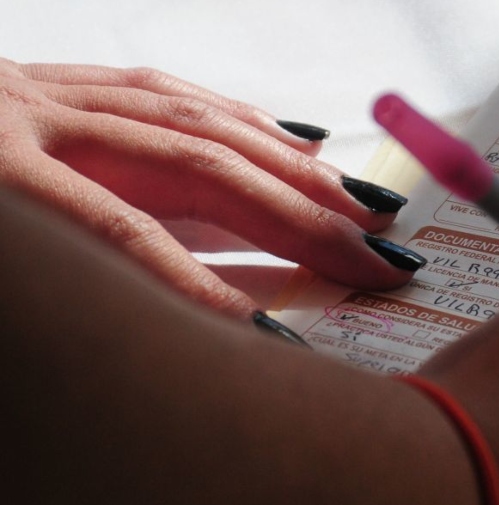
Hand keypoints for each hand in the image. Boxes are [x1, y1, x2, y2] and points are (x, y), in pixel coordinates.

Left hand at [0, 58, 419, 317]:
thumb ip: (56, 300)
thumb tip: (165, 338)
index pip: (115, 236)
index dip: (205, 291)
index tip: (283, 345)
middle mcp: (14, 115)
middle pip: (183, 163)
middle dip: (293, 217)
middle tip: (376, 264)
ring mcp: (32, 90)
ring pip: (189, 116)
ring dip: (289, 165)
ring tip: (362, 205)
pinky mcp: (41, 79)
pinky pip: (163, 89)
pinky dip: (241, 119)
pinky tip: (296, 143)